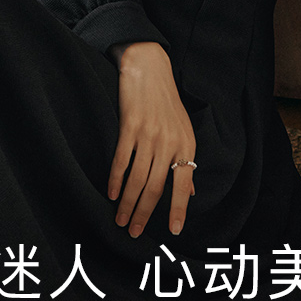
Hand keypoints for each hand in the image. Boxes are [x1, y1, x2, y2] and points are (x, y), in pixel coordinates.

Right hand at [107, 42, 195, 238]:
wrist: (149, 68)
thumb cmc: (166, 102)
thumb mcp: (183, 130)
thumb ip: (185, 161)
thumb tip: (190, 193)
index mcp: (186, 145)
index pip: (182, 184)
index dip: (178, 209)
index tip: (173, 231)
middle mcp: (169, 141)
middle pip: (156, 186)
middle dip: (144, 212)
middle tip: (134, 232)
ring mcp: (149, 134)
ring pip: (137, 177)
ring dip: (127, 202)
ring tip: (120, 219)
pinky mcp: (130, 125)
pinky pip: (121, 159)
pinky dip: (115, 178)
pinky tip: (110, 193)